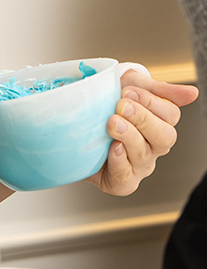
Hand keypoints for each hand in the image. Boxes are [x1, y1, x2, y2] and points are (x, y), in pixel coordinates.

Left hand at [86, 70, 198, 195]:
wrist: (75, 122)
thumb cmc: (107, 104)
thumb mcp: (130, 87)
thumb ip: (159, 90)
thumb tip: (193, 93)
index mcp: (160, 123)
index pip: (170, 114)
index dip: (151, 102)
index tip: (128, 90)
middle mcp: (153, 146)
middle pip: (164, 137)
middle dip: (143, 119)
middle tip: (122, 106)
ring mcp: (139, 165)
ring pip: (144, 154)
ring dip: (129, 136)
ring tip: (112, 123)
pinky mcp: (120, 181)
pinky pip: (126, 177)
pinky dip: (120, 161)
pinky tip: (113, 147)